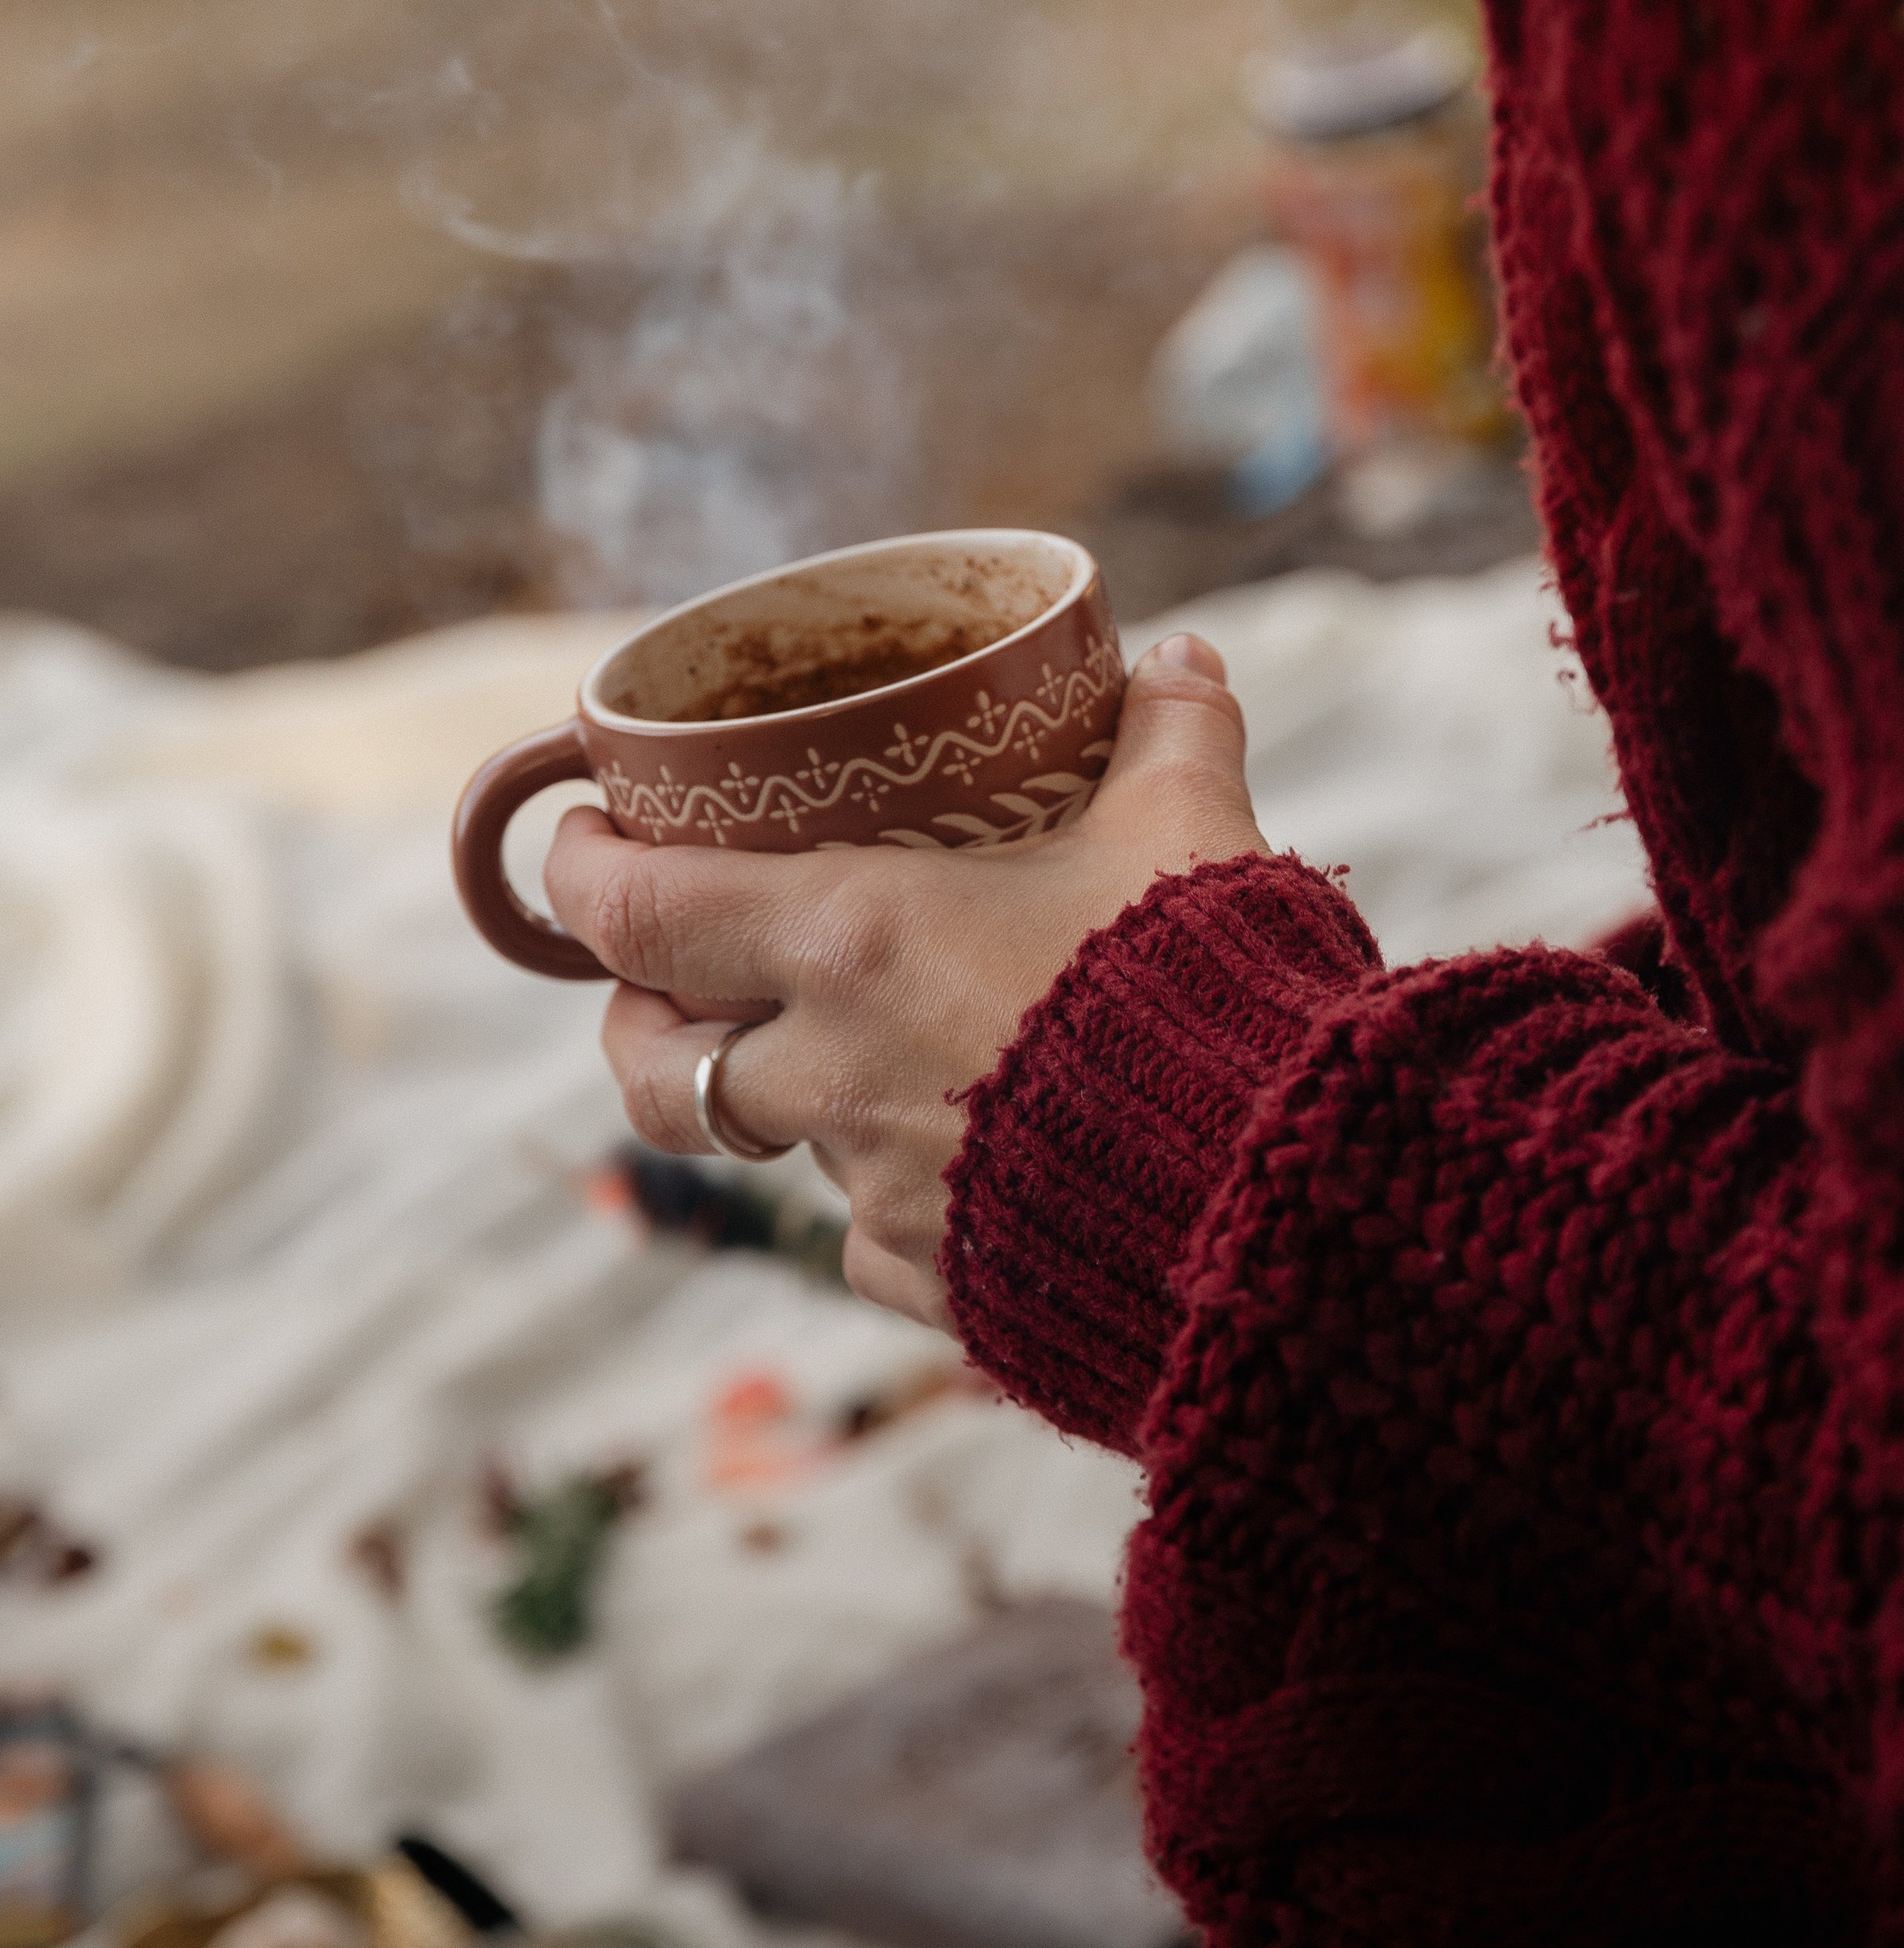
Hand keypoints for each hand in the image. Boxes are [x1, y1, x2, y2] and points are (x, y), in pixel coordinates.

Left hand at [541, 633, 1267, 1324]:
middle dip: (635, 1020)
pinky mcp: (940, 1285)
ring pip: (772, 1149)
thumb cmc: (1215, 995)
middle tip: (662, 976)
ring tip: (837, 1059)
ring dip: (785, 1101)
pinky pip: (881, 1239)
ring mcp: (876, 1196)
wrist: (1281, 1202)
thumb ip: (1172, 735)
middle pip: (649, 1066)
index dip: (578, 874)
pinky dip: (900, 1197)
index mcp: (852, 945)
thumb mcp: (1191, 832)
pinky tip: (964, 1162)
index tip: (580, 839)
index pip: (633, 912)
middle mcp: (829, 1078)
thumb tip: (1178, 662)